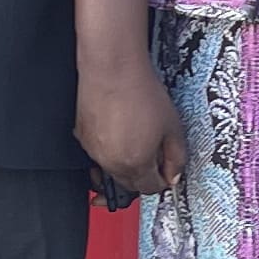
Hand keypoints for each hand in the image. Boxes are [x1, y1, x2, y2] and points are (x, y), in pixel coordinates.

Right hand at [74, 53, 185, 199]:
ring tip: (136, 140)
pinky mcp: (82, 138)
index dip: (162, 180)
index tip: (166, 171)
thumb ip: (176, 157)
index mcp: (135, 163)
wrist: (112, 70)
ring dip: (126, 164)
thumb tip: (173, 175)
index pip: (150, 188)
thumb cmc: (141, 93)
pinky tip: (119, 131)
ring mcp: (93, 151)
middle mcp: (110, 162)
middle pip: (130, 183)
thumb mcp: (173, 127)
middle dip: (144, 175)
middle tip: (154, 156)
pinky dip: (110, 150)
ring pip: (112, 170)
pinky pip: (98, 154)